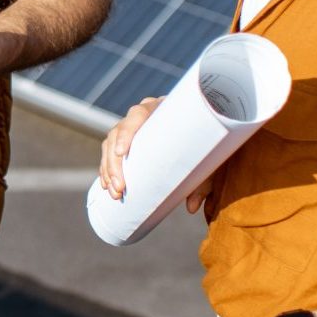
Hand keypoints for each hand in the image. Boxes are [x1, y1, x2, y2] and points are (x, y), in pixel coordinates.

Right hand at [95, 95, 210, 212]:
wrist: (204, 128)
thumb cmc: (207, 140)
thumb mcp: (209, 158)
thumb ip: (203, 181)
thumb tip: (192, 207)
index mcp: (162, 109)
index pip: (137, 114)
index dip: (126, 133)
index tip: (120, 153)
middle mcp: (143, 115)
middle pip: (117, 133)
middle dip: (114, 163)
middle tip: (120, 189)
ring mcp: (133, 127)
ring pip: (110, 144)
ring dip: (108, 169)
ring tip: (114, 192)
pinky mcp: (130, 141)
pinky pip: (110, 152)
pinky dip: (107, 169)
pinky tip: (107, 185)